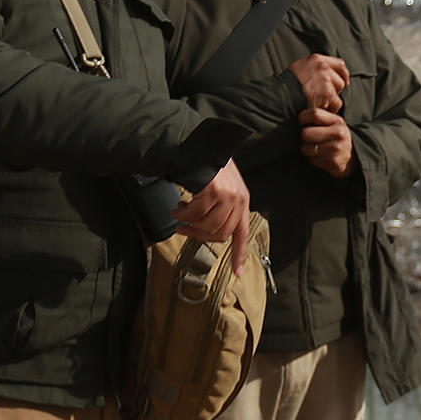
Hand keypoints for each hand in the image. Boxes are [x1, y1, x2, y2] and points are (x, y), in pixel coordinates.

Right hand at [173, 160, 251, 274]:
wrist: (198, 146)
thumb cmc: (206, 166)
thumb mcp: (221, 187)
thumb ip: (221, 208)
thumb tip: (209, 231)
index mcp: (242, 201)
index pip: (242, 234)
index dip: (239, 255)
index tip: (237, 273)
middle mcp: (239, 200)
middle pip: (219, 235)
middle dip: (198, 235)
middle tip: (183, 228)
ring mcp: (228, 196)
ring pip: (206, 227)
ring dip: (188, 224)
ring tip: (179, 213)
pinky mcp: (215, 192)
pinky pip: (195, 215)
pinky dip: (183, 214)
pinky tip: (178, 207)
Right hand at [287, 54, 348, 113]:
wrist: (281, 95)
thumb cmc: (286, 85)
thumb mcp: (299, 68)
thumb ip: (313, 68)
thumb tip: (324, 72)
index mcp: (316, 59)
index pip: (339, 64)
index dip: (343, 74)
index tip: (343, 80)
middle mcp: (323, 67)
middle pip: (340, 79)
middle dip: (336, 90)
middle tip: (326, 96)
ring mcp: (326, 80)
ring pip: (338, 92)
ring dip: (332, 99)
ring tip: (321, 103)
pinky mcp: (327, 93)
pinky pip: (336, 103)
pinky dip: (331, 108)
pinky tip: (322, 109)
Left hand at [299, 108, 354, 178]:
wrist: (355, 156)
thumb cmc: (338, 138)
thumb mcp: (334, 123)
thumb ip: (320, 117)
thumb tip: (300, 116)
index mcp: (338, 121)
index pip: (314, 114)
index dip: (303, 118)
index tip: (303, 122)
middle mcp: (339, 134)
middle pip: (306, 133)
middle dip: (304, 137)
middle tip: (310, 138)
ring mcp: (336, 149)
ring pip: (306, 148)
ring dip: (308, 150)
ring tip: (316, 148)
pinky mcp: (334, 162)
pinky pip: (312, 160)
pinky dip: (313, 159)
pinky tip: (321, 157)